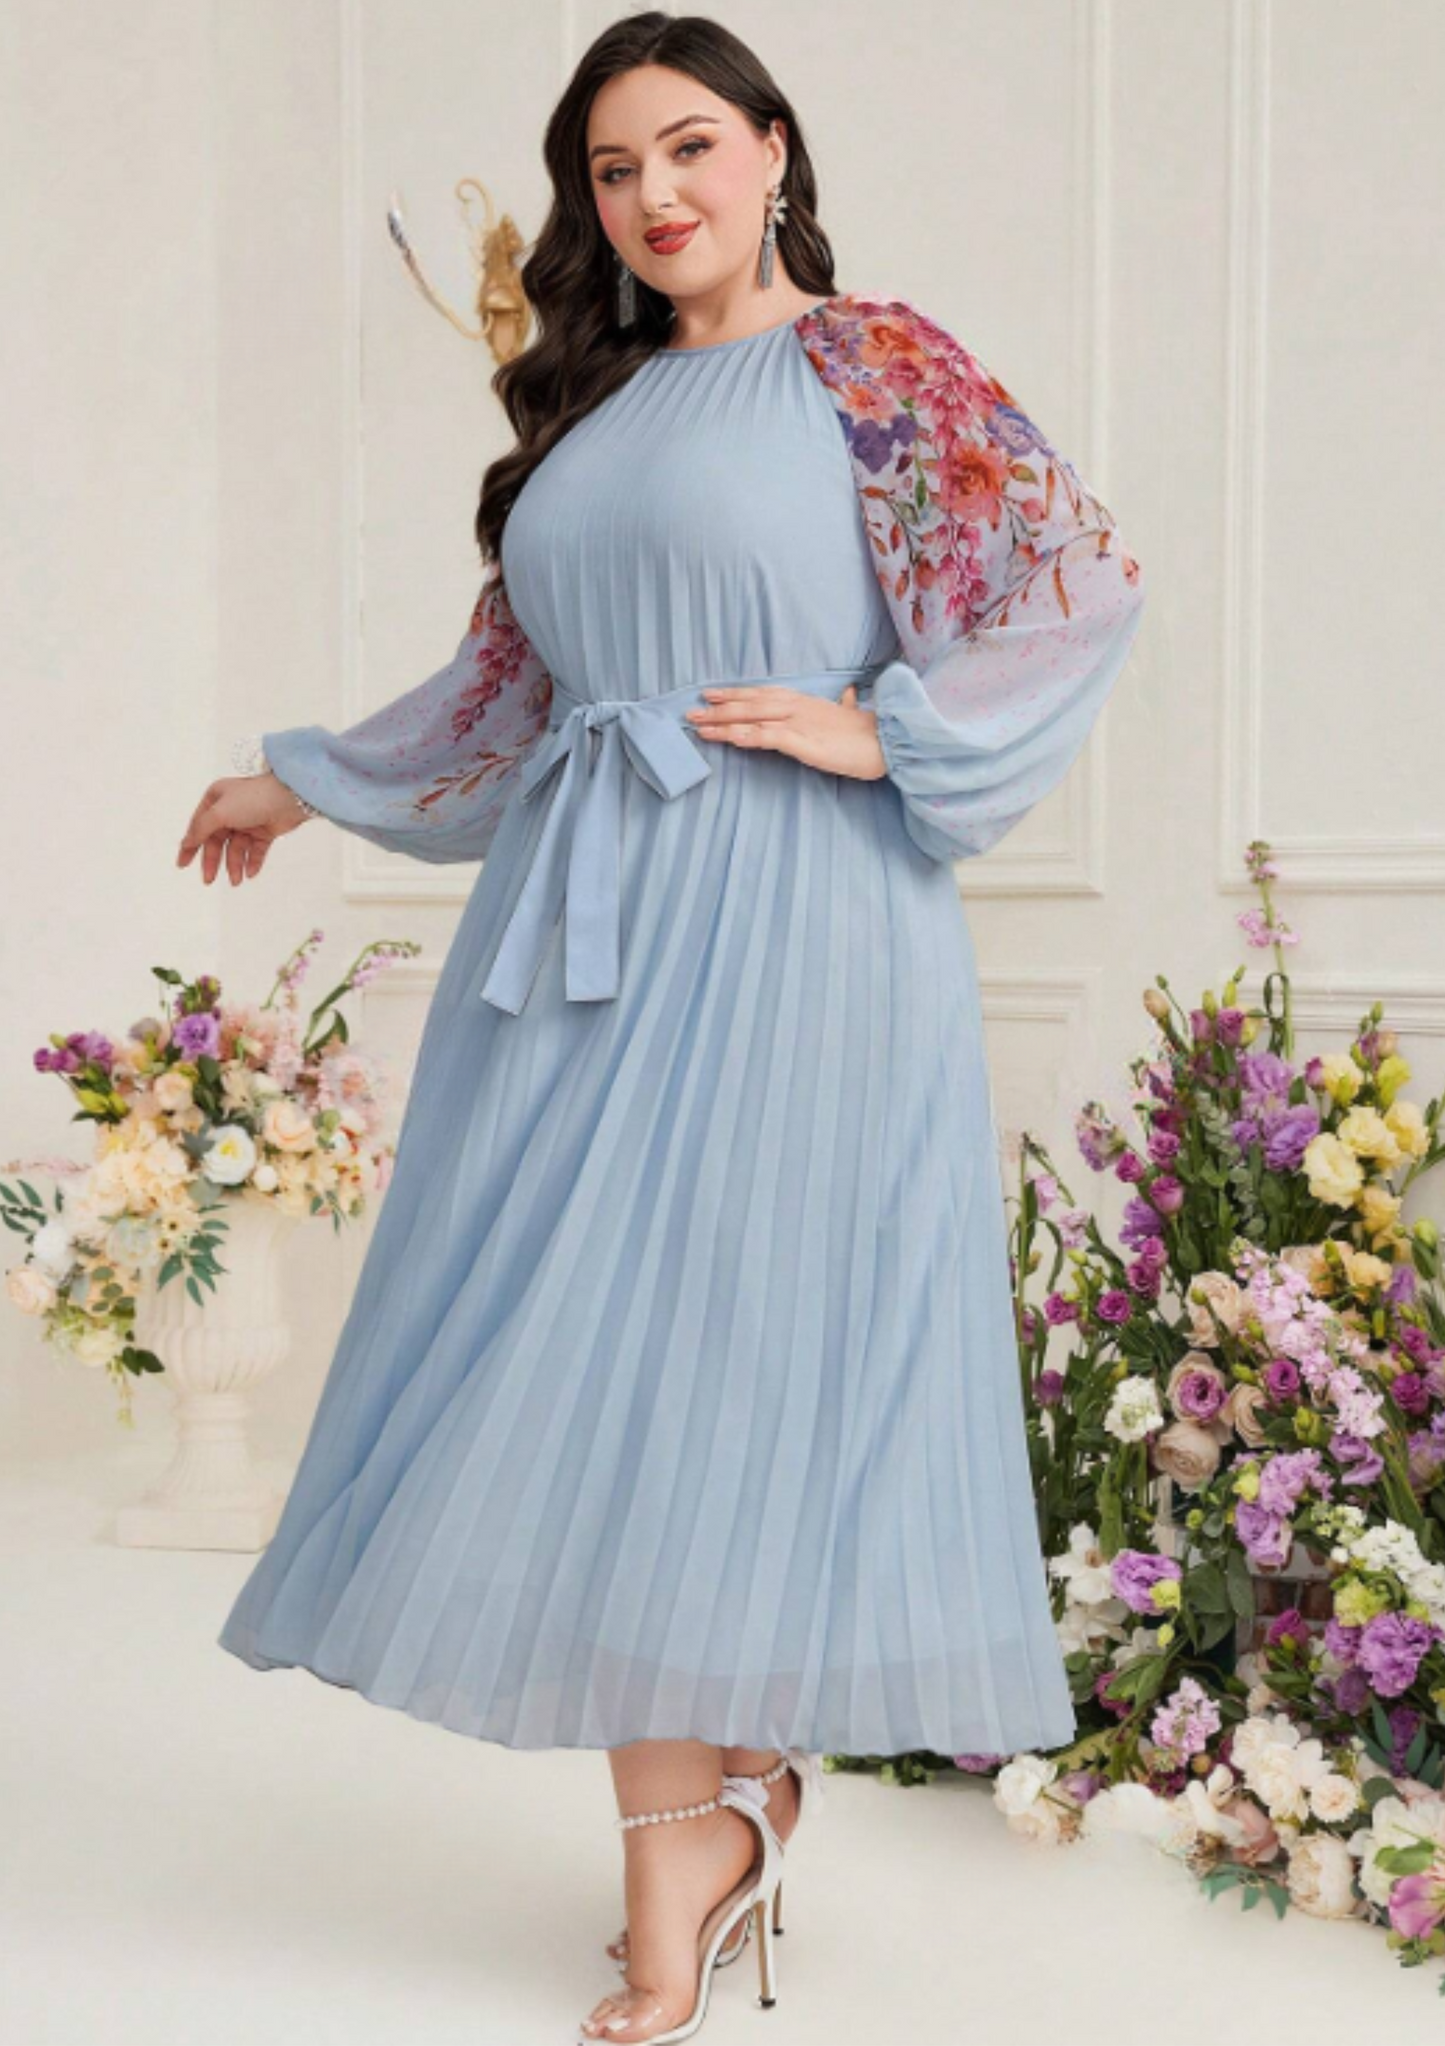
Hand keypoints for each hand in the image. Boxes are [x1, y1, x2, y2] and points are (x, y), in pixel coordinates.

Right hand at [176, 771, 313, 886]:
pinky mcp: (265, 831)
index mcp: (216, 799)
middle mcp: (231, 810)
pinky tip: (250, 873)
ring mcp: (248, 821)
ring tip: (236, 880)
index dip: (190, 846)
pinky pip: (255, 851)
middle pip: (217, 841)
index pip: (199, 826)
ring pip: (236, 848)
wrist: (288, 799)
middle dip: (214, 861)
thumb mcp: (219, 812)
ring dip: (234, 865)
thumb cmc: (253, 798)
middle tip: (209, 879)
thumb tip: (187, 842)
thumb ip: (201, 829)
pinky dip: (252, 862)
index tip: (182, 864)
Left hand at [685, 683, 887, 779]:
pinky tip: (728, 738)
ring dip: (723, 722)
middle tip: (691, 710)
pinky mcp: (803, 742)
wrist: (888, 743)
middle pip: (750, 703)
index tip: (712, 695)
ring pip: (753, 718)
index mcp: (805, 701)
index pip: (763, 694)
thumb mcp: (851, 715)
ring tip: (698, 725)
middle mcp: (797, 707)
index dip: (736, 694)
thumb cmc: (869, 735)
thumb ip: (844, 704)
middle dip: (719, 707)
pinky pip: (767, 737)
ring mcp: (799, 723)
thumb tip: (847, 696)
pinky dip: (745, 736)